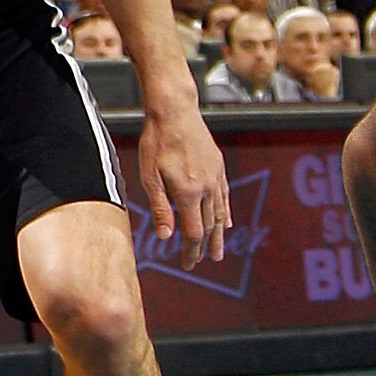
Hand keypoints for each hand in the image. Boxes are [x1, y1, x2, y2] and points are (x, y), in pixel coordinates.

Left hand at [138, 94, 231, 268]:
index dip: (191, 251)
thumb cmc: (157, 142)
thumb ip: (159, 207)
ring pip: (220, 213)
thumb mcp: (150, 175)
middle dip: (204, 247)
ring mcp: (215, 177)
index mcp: (188, 193)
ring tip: (218, 251)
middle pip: (209, 226)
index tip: (188, 264)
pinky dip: (225, 212)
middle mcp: (206, 188)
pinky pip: (225, 196)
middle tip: (203, 262)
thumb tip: (166, 236)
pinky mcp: (219, 166)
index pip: (194, 232)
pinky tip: (226, 222)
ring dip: (219, 235)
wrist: (174, 111)